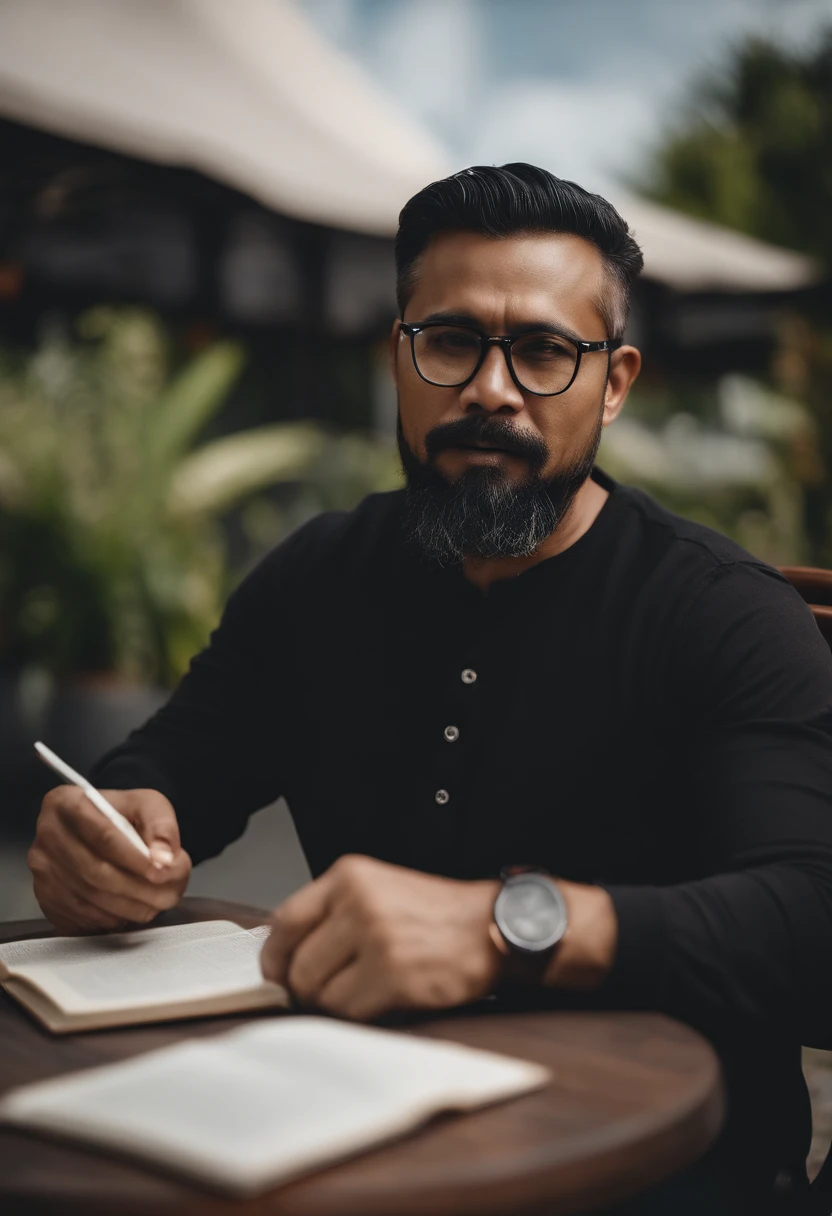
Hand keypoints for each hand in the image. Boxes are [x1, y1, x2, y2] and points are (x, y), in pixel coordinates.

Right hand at [28, 787, 191, 933]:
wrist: (99, 829)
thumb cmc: (123, 814)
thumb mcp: (148, 804)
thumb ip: (162, 827)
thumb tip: (165, 859)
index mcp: (67, 802)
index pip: (104, 836)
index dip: (136, 859)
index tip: (163, 872)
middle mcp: (47, 835)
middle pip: (96, 872)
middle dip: (139, 889)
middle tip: (170, 895)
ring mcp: (42, 868)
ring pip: (90, 899)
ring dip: (130, 908)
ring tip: (158, 904)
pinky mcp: (44, 896)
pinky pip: (81, 916)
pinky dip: (112, 918)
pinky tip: (130, 910)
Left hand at [260, 855, 500, 1019]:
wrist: (492, 927)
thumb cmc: (435, 916)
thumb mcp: (378, 891)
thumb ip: (332, 915)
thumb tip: (283, 959)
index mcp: (348, 876)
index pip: (284, 922)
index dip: (275, 958)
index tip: (279, 974)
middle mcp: (358, 902)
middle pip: (297, 965)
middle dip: (305, 989)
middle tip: (328, 993)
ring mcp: (376, 938)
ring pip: (319, 993)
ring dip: (334, 1004)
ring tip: (363, 993)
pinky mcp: (394, 974)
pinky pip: (348, 1012)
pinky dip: (359, 1015)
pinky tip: (383, 1000)